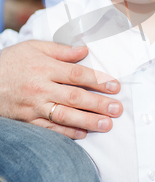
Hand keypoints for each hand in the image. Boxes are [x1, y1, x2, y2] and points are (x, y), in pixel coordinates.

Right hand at [0, 41, 122, 138]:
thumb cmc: (10, 62)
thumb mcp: (33, 47)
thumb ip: (60, 50)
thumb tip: (85, 51)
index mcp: (44, 67)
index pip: (77, 74)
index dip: (98, 80)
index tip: (115, 86)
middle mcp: (40, 88)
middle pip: (74, 96)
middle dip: (99, 103)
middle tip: (117, 109)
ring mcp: (33, 106)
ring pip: (64, 115)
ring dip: (88, 121)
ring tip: (107, 124)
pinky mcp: (27, 120)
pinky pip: (49, 128)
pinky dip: (66, 132)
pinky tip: (83, 134)